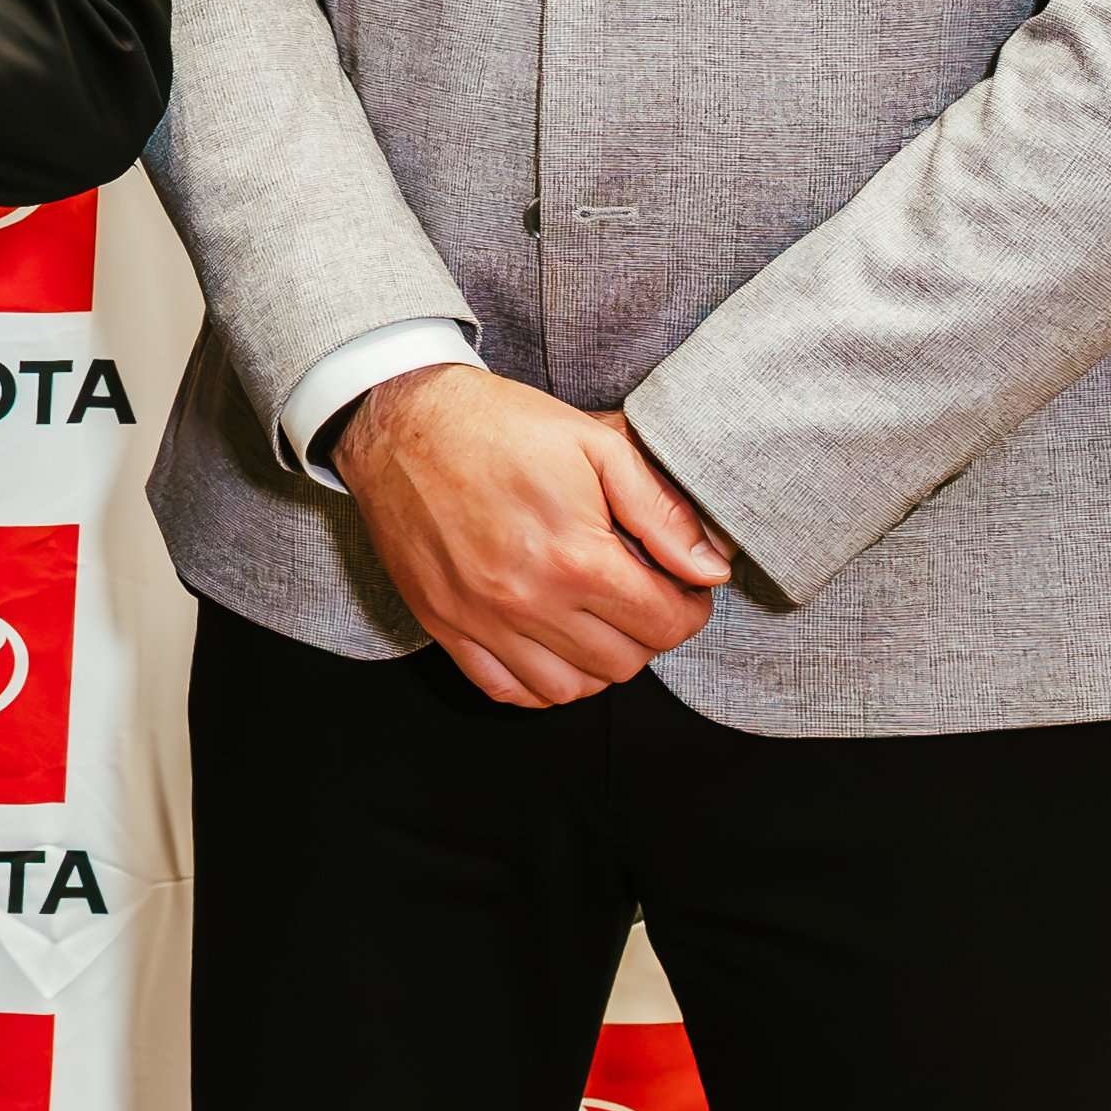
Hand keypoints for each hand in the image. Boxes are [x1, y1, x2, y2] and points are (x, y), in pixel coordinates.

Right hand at [329, 368, 730, 708]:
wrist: (401, 420)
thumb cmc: (500, 425)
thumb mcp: (595, 444)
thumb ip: (660, 510)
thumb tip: (710, 568)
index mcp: (574, 556)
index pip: (665, 622)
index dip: (689, 607)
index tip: (682, 586)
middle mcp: (528, 600)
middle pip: (624, 662)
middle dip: (648, 633)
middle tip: (641, 596)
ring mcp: (481, 620)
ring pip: (570, 689)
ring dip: (598, 665)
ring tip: (599, 623)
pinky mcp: (444, 624)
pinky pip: (506, 691)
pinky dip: (539, 684)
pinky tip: (549, 647)